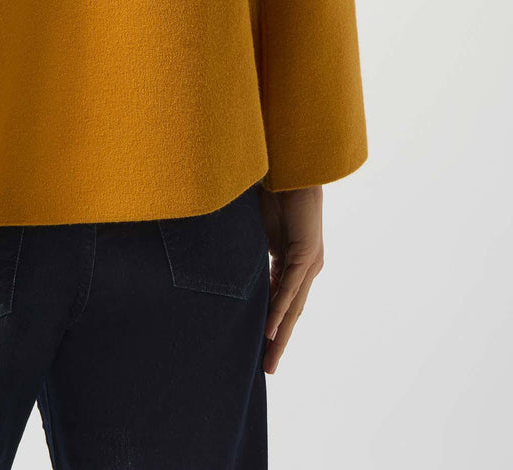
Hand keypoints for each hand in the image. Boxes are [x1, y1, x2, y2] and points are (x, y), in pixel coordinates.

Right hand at [256, 184, 324, 373]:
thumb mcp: (256, 228)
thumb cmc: (273, 188)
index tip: (258, 346)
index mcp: (292, 260)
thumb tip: (225, 259)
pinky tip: (272, 331)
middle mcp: (305, 267)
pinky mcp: (306, 254)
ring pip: (293, 307)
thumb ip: (249, 248)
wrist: (292, 166)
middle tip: (268, 369)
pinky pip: (290, 288)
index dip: (271, 324)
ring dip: (281, 336)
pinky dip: (280, 310)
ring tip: (270, 360)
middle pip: (291, 312)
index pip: (281, 300)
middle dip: (279, 342)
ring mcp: (309, 263)